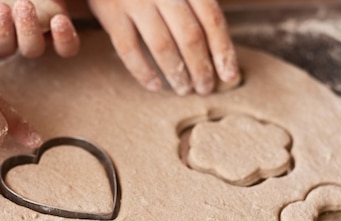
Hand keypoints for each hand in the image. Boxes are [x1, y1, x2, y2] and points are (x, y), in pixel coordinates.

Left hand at [0, 0, 79, 57]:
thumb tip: (70, 1)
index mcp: (53, 29)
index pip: (67, 47)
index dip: (65, 40)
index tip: (59, 20)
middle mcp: (30, 38)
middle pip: (32, 49)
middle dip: (29, 30)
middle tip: (25, 5)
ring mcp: (5, 37)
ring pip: (5, 48)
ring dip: (4, 31)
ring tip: (2, 8)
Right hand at [87, 0, 239, 94]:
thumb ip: (194, 2)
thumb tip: (217, 48)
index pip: (211, 19)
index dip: (223, 50)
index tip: (230, 75)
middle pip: (190, 36)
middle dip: (201, 68)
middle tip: (205, 89)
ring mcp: (135, 1)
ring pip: (162, 45)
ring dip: (176, 73)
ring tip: (184, 90)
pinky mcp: (110, 12)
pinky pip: (129, 48)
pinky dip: (143, 71)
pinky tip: (154, 85)